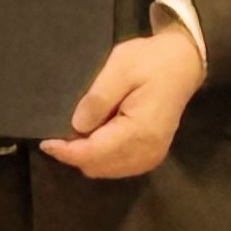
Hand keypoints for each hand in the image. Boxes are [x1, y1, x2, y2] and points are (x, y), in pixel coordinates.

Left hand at [39, 26, 203, 178]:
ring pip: (106, 170)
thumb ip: (98, 98)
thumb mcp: (120, 67)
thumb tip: (76, 126)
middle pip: (99, 167)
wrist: (183, 64)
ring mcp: (151, 156)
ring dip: (87, 157)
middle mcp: (147, 152)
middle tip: (57, 134)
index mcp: (140, 131)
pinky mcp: (151, 155)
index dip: (67, 151)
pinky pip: (118, 166)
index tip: (46, 142)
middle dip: (75, 155)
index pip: (95, 153)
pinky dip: (101, 157)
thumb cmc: (150, 61)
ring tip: (73, 134)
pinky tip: (93, 137)